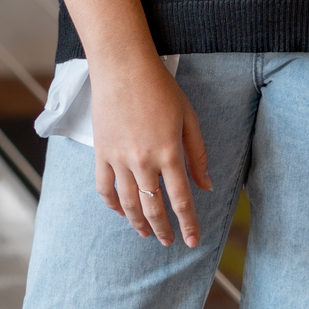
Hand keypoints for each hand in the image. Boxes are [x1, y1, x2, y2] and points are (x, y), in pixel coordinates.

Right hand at [91, 52, 211, 247]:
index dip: (188, 224)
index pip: (181, 200)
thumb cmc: (160, 88)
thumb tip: (206, 185)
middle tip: (168, 242)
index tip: (193, 240)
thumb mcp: (188, 117)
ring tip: (146, 233)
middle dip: (163, 229)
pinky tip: (121, 211)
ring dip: (138, 223)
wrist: (123, 66)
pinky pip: (104, 188)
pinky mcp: (101, 152)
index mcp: (169, 152)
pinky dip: (112, 204)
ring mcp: (119, 159)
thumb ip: (197, 153)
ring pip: (129, 203)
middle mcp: (143, 161)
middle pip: (154, 208)